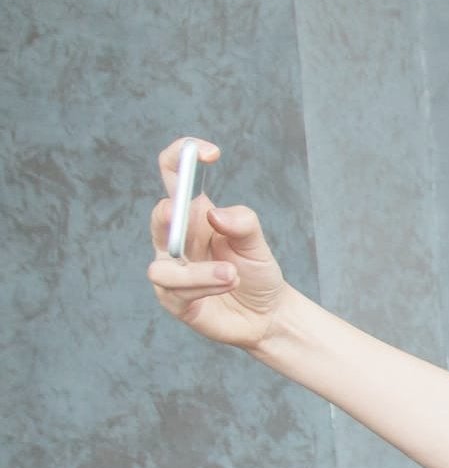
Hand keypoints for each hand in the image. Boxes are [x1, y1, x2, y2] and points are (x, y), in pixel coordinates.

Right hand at [146, 138, 294, 350]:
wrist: (267, 315)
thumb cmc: (257, 273)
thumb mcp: (257, 245)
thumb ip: (243, 224)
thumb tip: (216, 213)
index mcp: (195, 215)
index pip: (175, 175)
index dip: (182, 156)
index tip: (210, 153)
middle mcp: (177, 239)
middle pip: (161, 216)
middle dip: (172, 214)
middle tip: (190, 211)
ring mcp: (172, 270)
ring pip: (165, 263)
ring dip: (199, 270)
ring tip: (232, 274)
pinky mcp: (174, 300)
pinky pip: (175, 291)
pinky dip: (202, 285)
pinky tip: (227, 282)